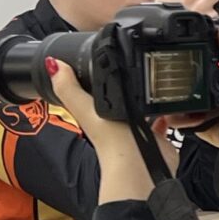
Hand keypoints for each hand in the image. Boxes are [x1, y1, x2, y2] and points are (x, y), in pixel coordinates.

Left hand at [45, 60, 156, 206]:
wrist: (141, 162)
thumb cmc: (113, 141)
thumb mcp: (86, 108)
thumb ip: (69, 89)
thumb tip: (52, 64)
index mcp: (98, 112)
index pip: (93, 89)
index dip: (92, 75)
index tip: (96, 57)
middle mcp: (116, 119)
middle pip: (119, 96)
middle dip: (123, 83)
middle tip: (128, 64)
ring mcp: (136, 127)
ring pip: (140, 106)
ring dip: (144, 95)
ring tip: (149, 80)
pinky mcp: (155, 133)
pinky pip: (161, 119)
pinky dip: (165, 112)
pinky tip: (167, 104)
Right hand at [186, 24, 218, 205]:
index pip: (213, 52)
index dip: (201, 45)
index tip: (184, 37)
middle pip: (194, 72)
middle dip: (183, 69)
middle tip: (171, 65)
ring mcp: (208, 104)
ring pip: (185, 93)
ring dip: (177, 92)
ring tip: (170, 88)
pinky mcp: (199, 122)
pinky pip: (182, 116)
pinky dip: (177, 114)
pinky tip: (175, 112)